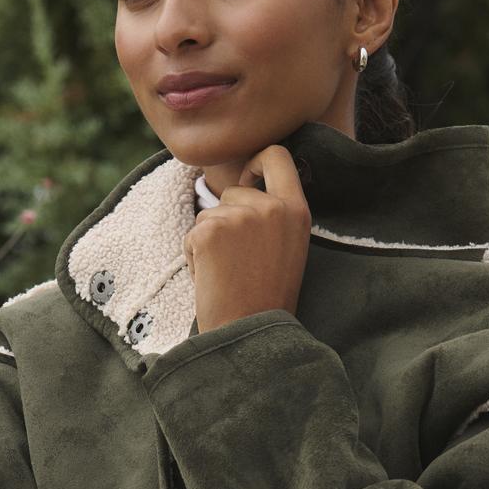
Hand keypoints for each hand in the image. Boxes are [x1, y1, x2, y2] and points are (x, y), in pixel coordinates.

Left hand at [182, 145, 312, 333]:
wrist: (249, 333)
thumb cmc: (267, 298)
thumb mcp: (288, 247)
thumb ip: (275, 214)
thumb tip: (247, 183)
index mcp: (296, 210)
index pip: (276, 154)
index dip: (256, 162)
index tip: (248, 179)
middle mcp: (270, 207)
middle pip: (234, 190)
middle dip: (227, 218)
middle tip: (238, 260)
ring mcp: (239, 217)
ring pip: (210, 213)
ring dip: (210, 240)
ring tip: (227, 274)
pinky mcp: (209, 231)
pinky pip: (192, 233)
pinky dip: (194, 256)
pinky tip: (212, 279)